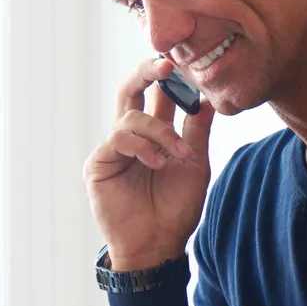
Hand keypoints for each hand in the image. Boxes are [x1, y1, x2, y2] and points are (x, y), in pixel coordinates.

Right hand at [86, 58, 214, 269]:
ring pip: (130, 115)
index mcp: (153, 134)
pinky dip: (142, 146)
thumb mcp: (195, 163)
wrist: (158, 244)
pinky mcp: (99, 163)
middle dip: (146, 73)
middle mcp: (130, 136)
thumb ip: (196, 130)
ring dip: (159, 131)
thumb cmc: (175, 208)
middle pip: (130, 90)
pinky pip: (118, 138)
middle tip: (164, 64)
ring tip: (175, 154)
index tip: (181, 61)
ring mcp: (113, 149)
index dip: (165, 77)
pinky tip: (156, 163)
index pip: (156, 95)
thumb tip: (207, 96)